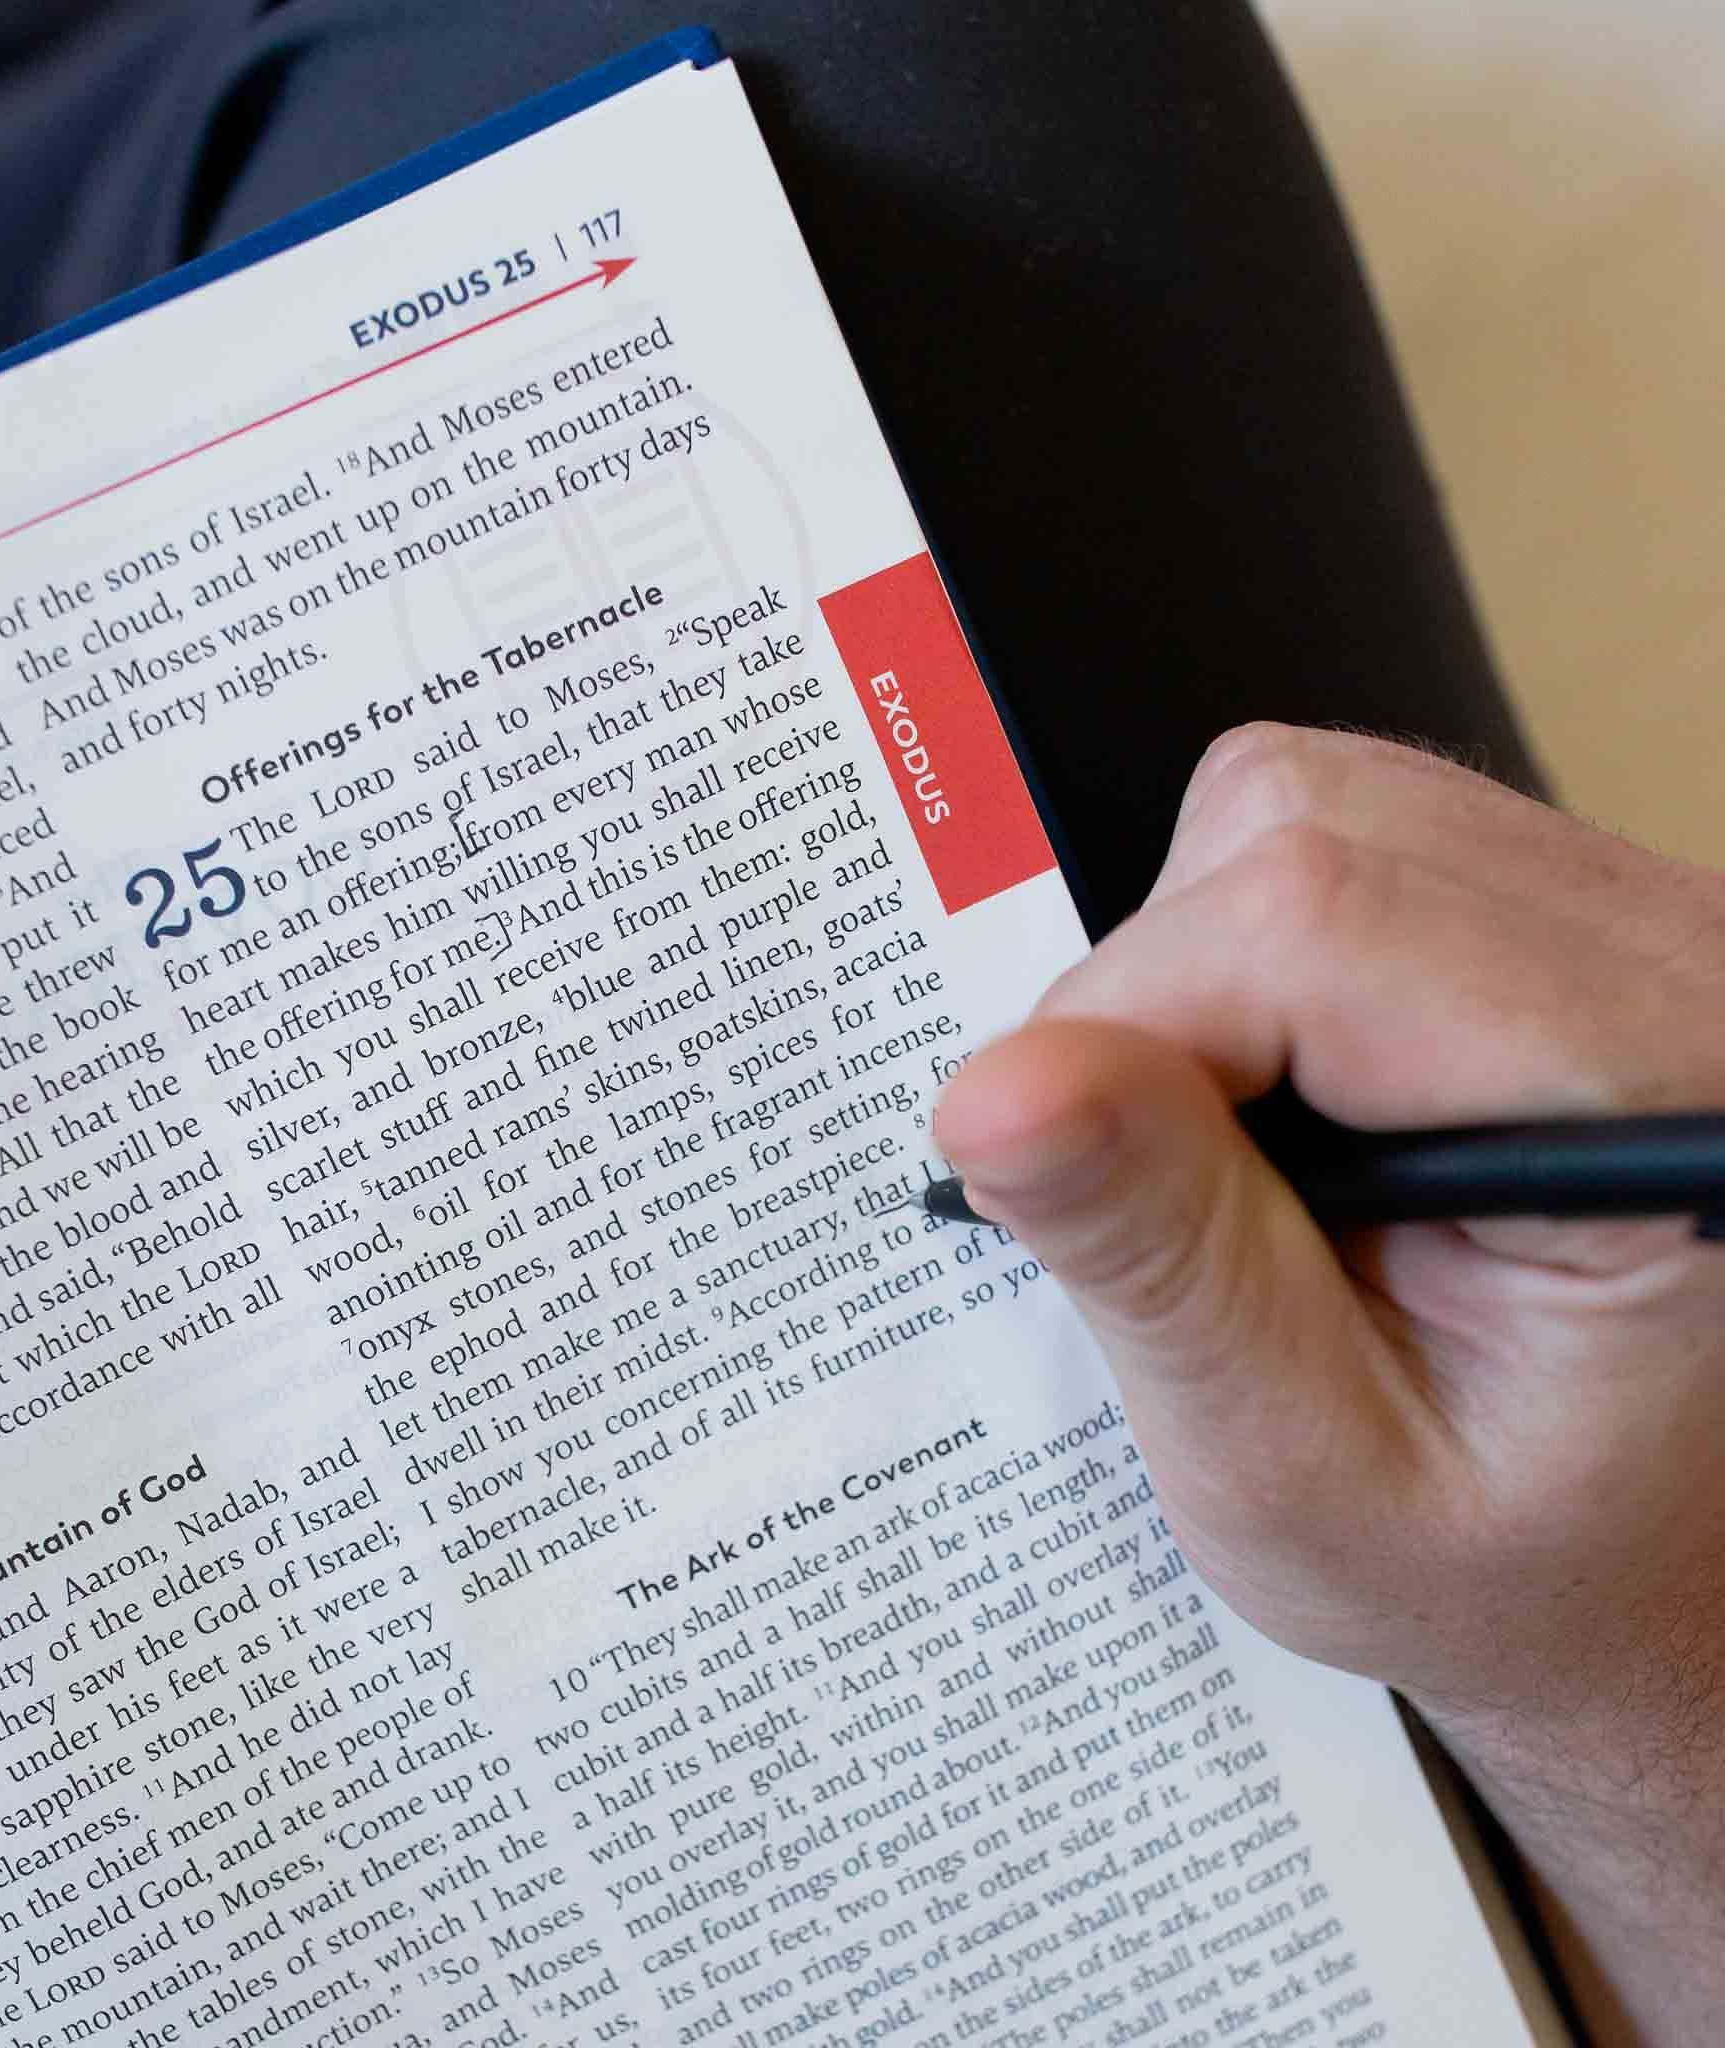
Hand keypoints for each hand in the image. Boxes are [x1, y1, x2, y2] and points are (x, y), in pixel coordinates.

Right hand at [934, 723, 1724, 2045]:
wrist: (1634, 1560)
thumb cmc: (1510, 1563)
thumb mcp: (1304, 1469)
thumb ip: (1165, 1260)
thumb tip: (993, 1088)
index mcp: (1661, 1105)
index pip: (1321, 921)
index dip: (1124, 1019)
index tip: (1045, 1168)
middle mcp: (1681, 966)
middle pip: (1312, 828)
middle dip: (1156, 994)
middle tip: (1163, 1193)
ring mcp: (1635, 922)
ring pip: (1314, 806)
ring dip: (1199, 969)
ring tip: (1237, 1163)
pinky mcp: (1570, 911)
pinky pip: (1351, 834)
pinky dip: (1248, 954)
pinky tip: (1286, 1102)